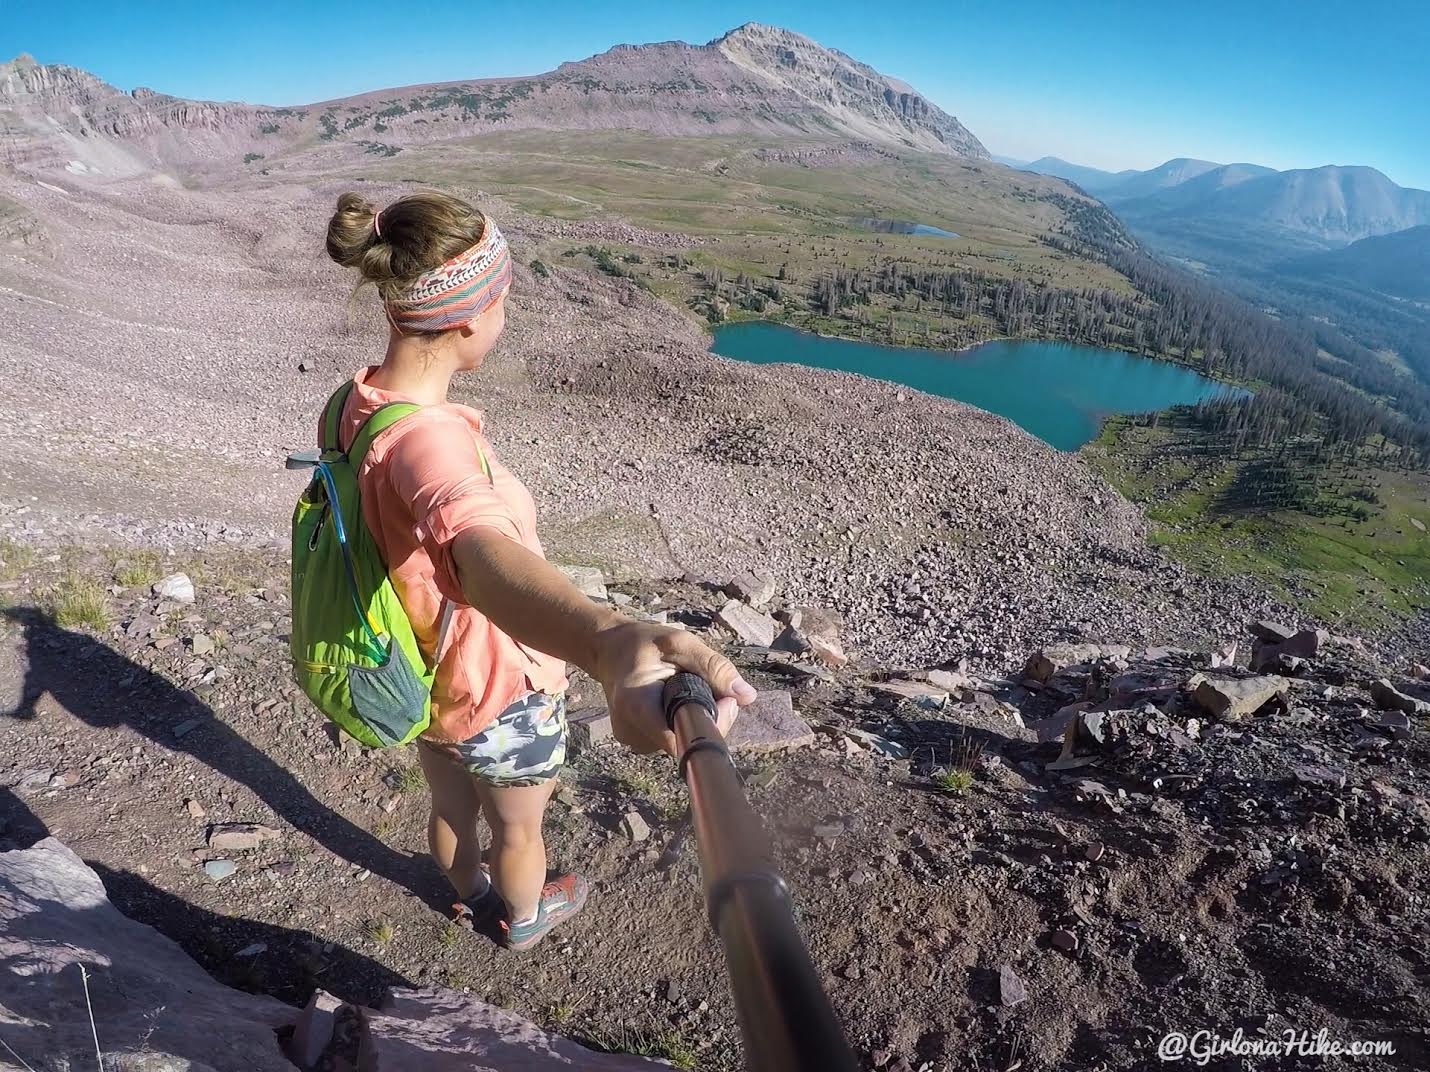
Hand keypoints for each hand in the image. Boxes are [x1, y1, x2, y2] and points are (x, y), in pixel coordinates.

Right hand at [590, 619, 756, 754]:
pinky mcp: (640, 743)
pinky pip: (675, 739)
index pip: (683, 740)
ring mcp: (634, 741)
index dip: (713, 725)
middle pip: (687, 742)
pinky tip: (678, 700)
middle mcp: (632, 732)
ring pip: (684, 742)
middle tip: (714, 687)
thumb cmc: (642, 643)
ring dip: (698, 718)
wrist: (608, 651)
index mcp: (637, 706)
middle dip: (710, 718)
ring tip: (688, 688)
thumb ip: (713, 667)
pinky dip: (685, 721)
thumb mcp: (679, 642)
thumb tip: (747, 696)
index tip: (725, 700)